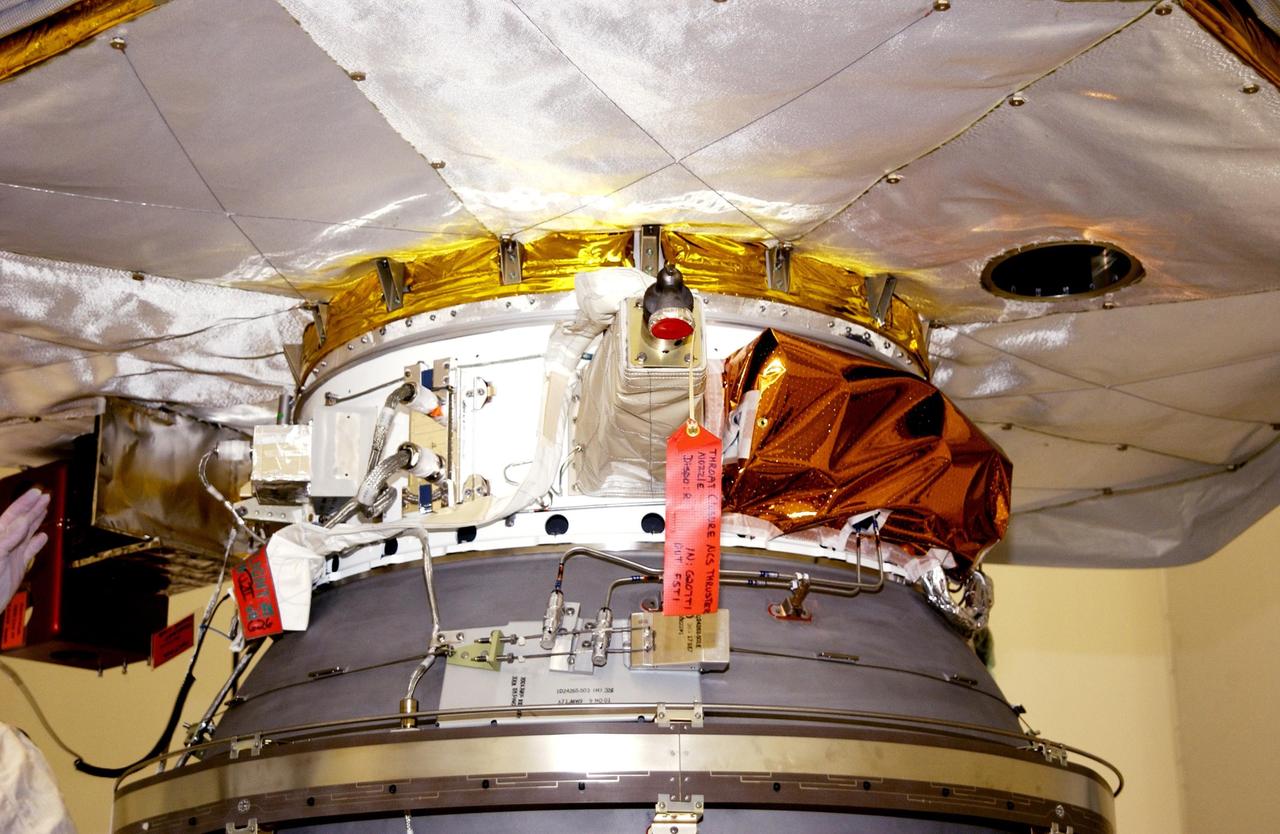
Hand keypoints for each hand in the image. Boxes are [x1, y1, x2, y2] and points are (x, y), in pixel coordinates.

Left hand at [0, 488, 49, 608]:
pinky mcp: (17, 567)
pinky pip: (29, 551)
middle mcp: (4, 544)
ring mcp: (11, 555)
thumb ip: (7, 539)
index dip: (24, 503)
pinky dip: (37, 543)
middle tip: (45, 496)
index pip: (12, 516)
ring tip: (45, 508)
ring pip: (26, 533)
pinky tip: (43, 537)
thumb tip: (23, 521)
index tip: (37, 493)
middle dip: (33, 507)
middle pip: (21, 521)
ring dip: (36, 520)